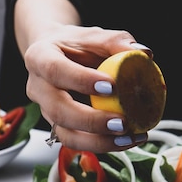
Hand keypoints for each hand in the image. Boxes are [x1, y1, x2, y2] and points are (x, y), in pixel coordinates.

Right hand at [23, 23, 151, 152]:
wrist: (57, 55)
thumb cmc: (76, 45)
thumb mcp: (94, 36)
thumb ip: (117, 41)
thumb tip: (144, 53)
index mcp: (40, 57)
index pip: (55, 70)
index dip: (81, 80)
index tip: (112, 86)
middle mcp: (38, 88)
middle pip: (58, 110)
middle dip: (91, 121)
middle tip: (122, 123)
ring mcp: (46, 111)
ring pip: (66, 135)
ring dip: (99, 142)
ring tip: (129, 138)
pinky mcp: (59, 127)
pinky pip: (78, 143)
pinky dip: (104, 145)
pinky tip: (128, 140)